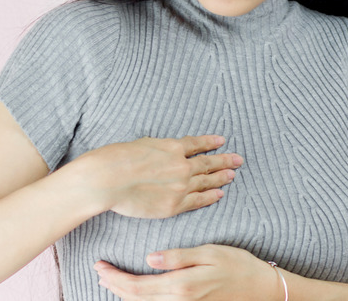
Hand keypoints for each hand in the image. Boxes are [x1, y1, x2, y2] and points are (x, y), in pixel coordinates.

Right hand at [74, 135, 243, 218]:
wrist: (108, 179)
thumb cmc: (117, 158)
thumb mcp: (142, 144)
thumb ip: (158, 148)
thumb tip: (165, 150)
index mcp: (172, 147)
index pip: (197, 144)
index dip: (210, 142)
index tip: (221, 141)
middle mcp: (181, 166)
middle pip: (208, 163)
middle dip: (225, 160)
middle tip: (238, 159)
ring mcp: (180, 186)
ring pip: (206, 182)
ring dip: (221, 178)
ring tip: (232, 175)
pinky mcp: (174, 205)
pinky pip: (198, 201)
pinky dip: (210, 197)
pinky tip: (219, 194)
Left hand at [93, 244, 281, 299]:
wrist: (262, 290)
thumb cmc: (239, 266)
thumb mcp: (210, 253)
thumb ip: (178, 257)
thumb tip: (149, 258)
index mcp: (181, 286)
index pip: (137, 287)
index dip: (115, 278)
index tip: (100, 266)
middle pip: (136, 300)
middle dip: (114, 286)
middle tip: (98, 272)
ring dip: (125, 295)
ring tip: (110, 281)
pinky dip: (141, 300)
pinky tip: (135, 292)